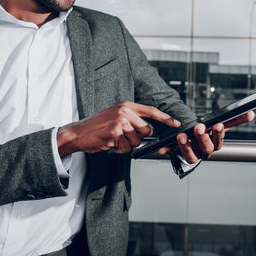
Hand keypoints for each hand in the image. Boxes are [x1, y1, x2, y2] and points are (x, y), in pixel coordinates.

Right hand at [57, 101, 180, 156]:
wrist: (78, 133)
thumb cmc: (97, 127)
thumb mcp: (116, 116)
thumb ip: (132, 120)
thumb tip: (148, 131)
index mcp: (126, 106)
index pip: (151, 111)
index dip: (166, 118)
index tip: (177, 124)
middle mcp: (125, 112)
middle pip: (146, 131)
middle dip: (137, 138)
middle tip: (122, 136)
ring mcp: (120, 122)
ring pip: (137, 141)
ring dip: (126, 145)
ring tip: (114, 139)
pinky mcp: (115, 133)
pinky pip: (126, 148)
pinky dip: (119, 150)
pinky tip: (110, 143)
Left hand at [159, 111, 254, 162]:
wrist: (193, 139)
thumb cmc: (208, 131)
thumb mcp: (220, 124)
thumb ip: (235, 120)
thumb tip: (251, 114)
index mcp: (215, 144)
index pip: (219, 141)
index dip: (218, 134)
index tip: (217, 124)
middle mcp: (204, 152)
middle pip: (206, 148)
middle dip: (203, 138)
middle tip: (199, 127)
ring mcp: (192, 155)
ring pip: (190, 155)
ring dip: (185, 146)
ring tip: (181, 135)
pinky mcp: (179, 154)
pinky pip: (173, 154)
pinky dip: (168, 150)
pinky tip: (162, 148)